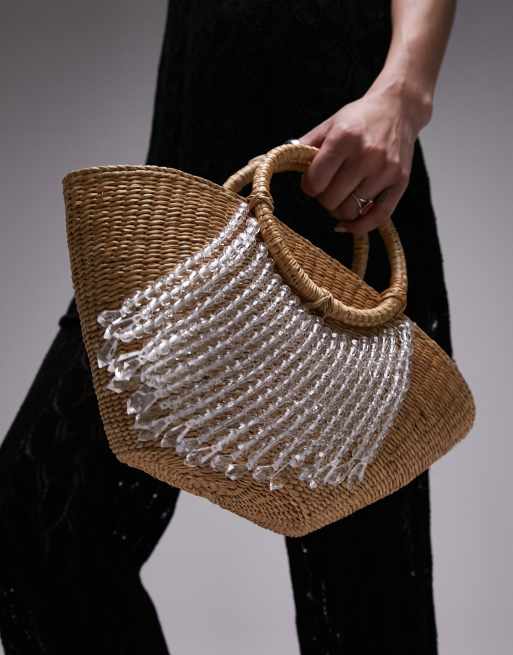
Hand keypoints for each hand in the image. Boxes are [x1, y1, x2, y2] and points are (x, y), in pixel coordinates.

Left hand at [297, 85, 425, 235]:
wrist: (398, 109)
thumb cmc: (359, 118)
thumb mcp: (329, 124)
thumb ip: (305, 146)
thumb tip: (278, 163)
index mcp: (344, 138)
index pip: (315, 182)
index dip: (308, 186)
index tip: (312, 181)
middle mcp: (366, 155)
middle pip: (331, 200)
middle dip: (323, 198)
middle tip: (327, 188)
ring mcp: (385, 170)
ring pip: (351, 211)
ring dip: (339, 210)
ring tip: (341, 196)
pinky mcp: (400, 182)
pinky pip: (378, 217)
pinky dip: (360, 226)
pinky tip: (349, 222)